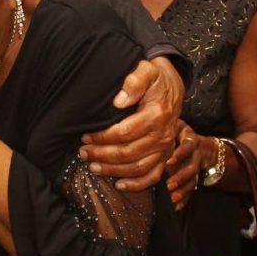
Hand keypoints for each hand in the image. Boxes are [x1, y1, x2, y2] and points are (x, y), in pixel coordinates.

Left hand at [80, 57, 183, 190]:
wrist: (172, 85)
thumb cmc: (155, 78)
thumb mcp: (147, 70)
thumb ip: (134, 82)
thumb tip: (118, 101)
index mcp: (156, 115)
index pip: (124, 133)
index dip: (102, 137)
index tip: (85, 136)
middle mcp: (162, 135)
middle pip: (127, 153)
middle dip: (102, 155)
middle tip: (83, 153)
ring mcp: (165, 148)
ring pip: (138, 168)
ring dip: (113, 171)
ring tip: (93, 167)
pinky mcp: (166, 156)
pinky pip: (153, 176)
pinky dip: (137, 185)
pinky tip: (118, 185)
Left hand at [164, 121, 213, 209]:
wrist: (200, 146)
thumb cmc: (180, 133)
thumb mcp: (177, 125)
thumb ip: (167, 124)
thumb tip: (144, 123)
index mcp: (190, 140)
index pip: (188, 147)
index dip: (180, 155)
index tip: (168, 162)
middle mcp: (195, 156)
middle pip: (191, 167)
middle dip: (180, 177)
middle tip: (168, 184)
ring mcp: (196, 170)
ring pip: (193, 181)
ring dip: (182, 190)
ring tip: (171, 198)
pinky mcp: (195, 180)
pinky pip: (192, 191)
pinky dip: (184, 200)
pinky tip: (175, 206)